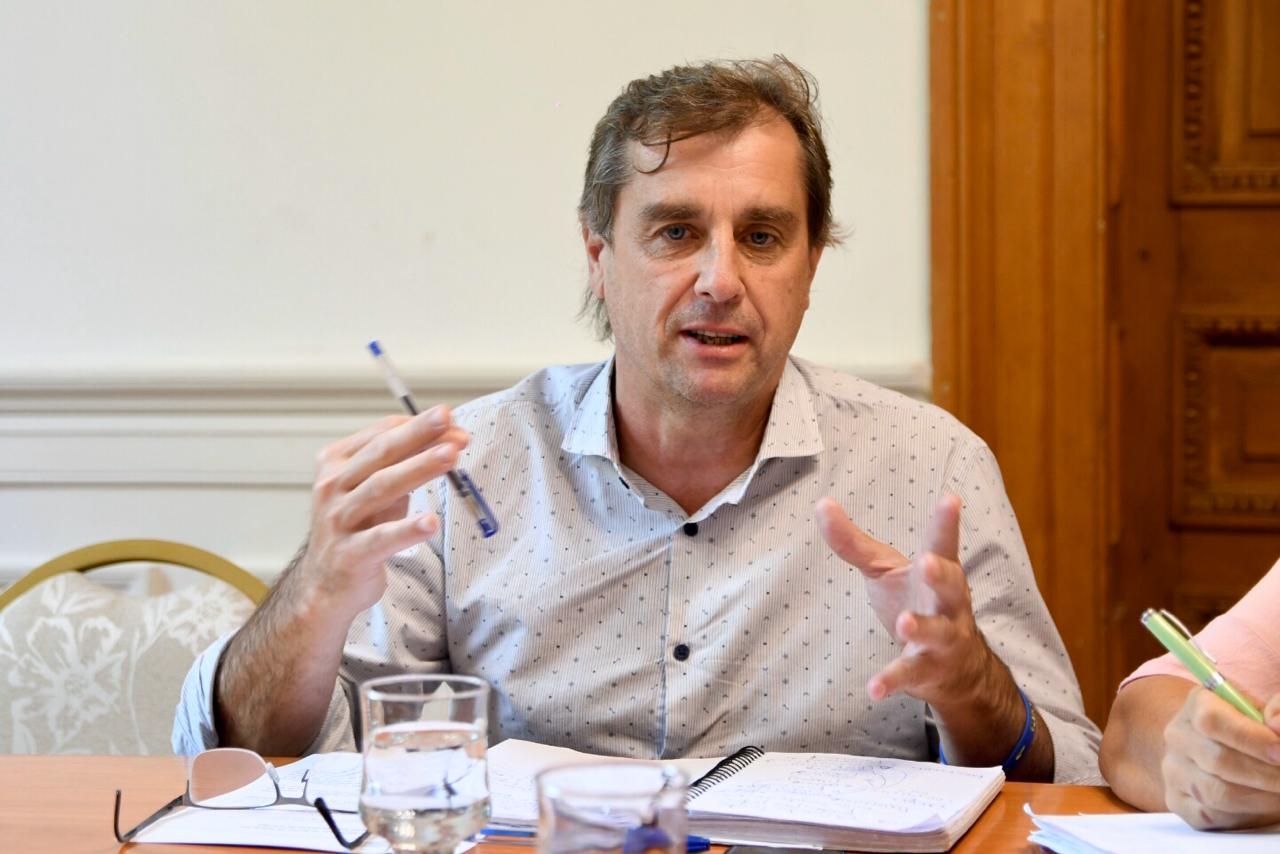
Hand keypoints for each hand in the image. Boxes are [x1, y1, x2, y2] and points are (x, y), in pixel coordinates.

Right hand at [298, 405, 468, 617]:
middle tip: (448, 419)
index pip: (380, 434)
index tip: (451, 421)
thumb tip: (450, 439)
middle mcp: (333, 486)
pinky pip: (381, 538)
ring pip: (382, 487)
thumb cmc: (357, 528)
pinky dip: (407, 529)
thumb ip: (404, 464)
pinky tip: (431, 522)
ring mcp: (338, 519)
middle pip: (381, 453)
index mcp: (336, 463)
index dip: (417, 425)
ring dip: (418, 468)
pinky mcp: (350, 554)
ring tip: (450, 456)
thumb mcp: (377, 491)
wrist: (324, 585)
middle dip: (418, 434)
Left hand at [815, 494, 996, 706]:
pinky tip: (873, 688)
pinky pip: (912, 674)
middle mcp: (948, 604)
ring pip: (939, 632)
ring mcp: (943, 639)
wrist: (955, 668)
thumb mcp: (884, 569)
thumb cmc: (915, 602)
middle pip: (952, 586)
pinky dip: (892, 680)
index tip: (950, 498)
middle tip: (927, 562)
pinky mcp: (928, 670)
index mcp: (938, 573)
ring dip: (921, 627)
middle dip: (941, 575)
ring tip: (903, 624)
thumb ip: (853, 541)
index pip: (943, 544)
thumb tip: (820, 503)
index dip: (946, 522)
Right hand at [1162, 689, 1279, 828]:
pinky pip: (1209, 816)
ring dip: (1260, 798)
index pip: (1212, 720)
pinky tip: (1262, 804)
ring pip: (1215, 793)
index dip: (1250, 739)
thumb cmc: (1251, 729)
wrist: (1223, 750)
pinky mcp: (1176, 800)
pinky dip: (1243, 815)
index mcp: (1197, 703)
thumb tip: (1278, 727)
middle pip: (1218, 761)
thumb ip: (1277, 711)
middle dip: (1266, 775)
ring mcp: (1173, 770)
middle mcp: (1178, 736)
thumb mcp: (1266, 712)